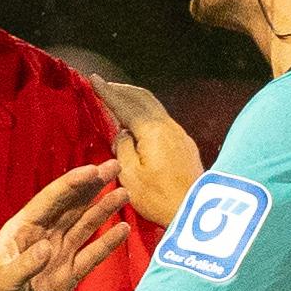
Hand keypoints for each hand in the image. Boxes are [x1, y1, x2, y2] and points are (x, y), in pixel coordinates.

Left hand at [0, 161, 130, 290]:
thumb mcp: (1, 280)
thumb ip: (23, 265)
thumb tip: (47, 248)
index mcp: (23, 229)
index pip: (51, 199)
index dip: (73, 183)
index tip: (93, 170)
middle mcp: (43, 235)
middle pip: (72, 205)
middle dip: (93, 185)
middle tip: (114, 166)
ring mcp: (58, 254)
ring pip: (85, 225)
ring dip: (104, 209)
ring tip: (124, 193)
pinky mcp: (69, 275)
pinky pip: (92, 254)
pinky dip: (108, 242)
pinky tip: (122, 229)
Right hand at [90, 76, 202, 226]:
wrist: (198, 212)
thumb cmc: (160, 198)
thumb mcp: (130, 176)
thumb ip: (123, 148)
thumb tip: (123, 134)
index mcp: (152, 130)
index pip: (125, 104)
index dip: (107, 92)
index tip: (93, 79)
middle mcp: (169, 126)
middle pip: (144, 98)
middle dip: (123, 90)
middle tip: (106, 86)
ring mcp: (181, 135)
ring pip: (155, 108)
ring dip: (136, 101)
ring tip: (120, 102)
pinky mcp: (186, 147)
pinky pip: (162, 121)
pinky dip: (146, 115)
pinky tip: (139, 125)